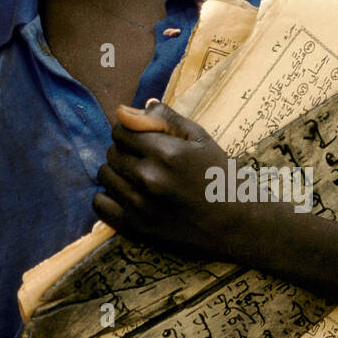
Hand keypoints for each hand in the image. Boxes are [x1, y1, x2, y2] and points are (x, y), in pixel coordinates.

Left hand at [94, 102, 257, 260]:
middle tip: (147, 160)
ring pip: (105, 175)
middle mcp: (149, 178)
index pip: (121, 129)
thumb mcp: (200, 139)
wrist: (237, 224)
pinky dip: (108, 197)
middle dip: (124, 151)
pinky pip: (100, 204)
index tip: (144, 139)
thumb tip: (125, 109)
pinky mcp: (136, 228)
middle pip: (112, 151)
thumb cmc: (220, 177)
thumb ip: (164, 119)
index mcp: (166, 152)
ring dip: (117, 172)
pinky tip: (126, 195)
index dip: (131, 131)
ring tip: (139, 178)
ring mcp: (140, 206)